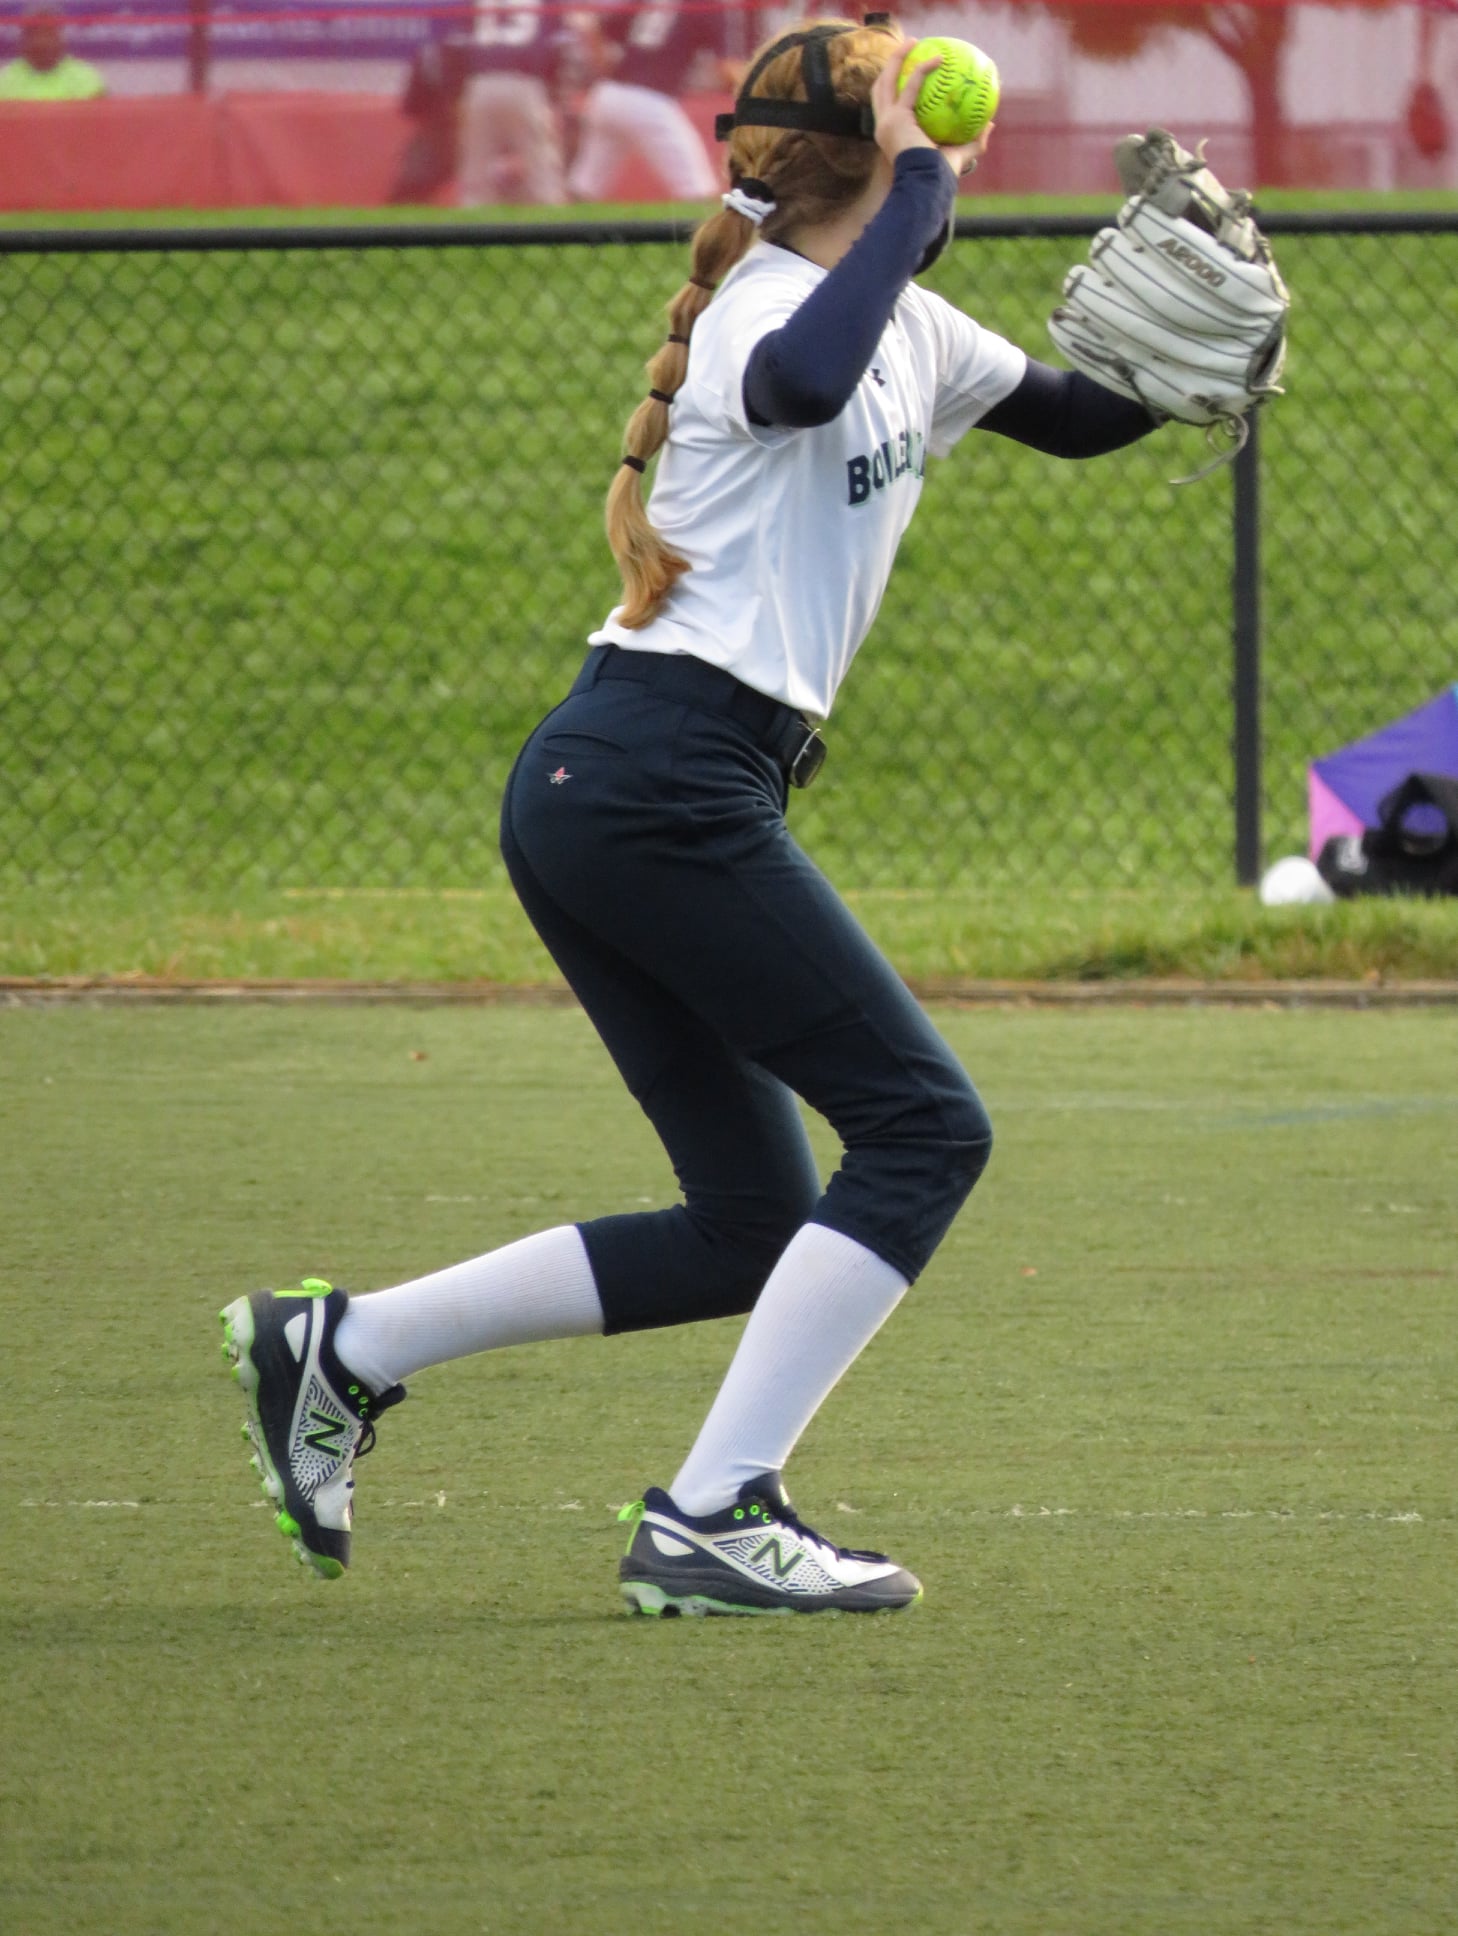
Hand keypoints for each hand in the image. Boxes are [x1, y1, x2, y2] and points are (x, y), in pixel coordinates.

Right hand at [870, 43, 992, 178]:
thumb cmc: (940, 176)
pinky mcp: (896, 117)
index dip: (895, 88)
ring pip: (885, 81)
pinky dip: (923, 69)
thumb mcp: (959, 156)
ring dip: (897, 58)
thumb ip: (974, 141)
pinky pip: (911, 85)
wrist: (928, 184)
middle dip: (890, 67)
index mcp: (893, 137)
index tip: (909, 72)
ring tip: (913, 41)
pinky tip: (939, 59)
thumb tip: (990, 124)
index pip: (889, 107)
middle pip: (879, 90)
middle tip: (907, 49)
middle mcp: (884, 128)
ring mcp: (887, 122)